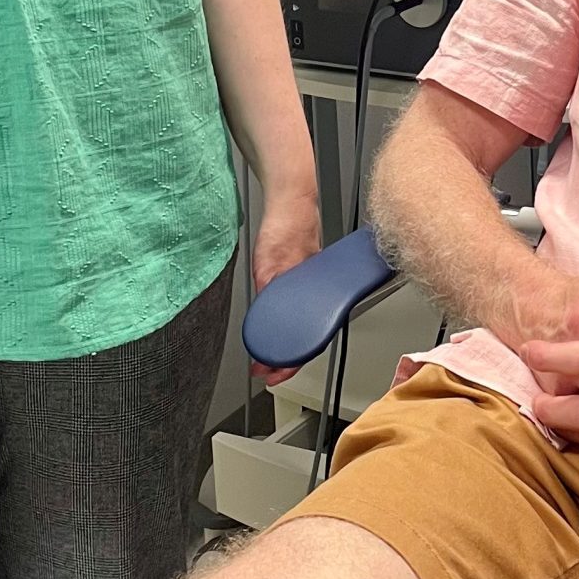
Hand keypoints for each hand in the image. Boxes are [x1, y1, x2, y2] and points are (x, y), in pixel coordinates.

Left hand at [249, 185, 324, 384]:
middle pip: (303, 340)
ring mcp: (307, 290)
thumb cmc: (288, 226)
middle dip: (284, 361)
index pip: (306, 342)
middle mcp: (314, 296)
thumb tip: (263, 309)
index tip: (273, 376)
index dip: (289, 364)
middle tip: (266, 373)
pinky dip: (283, 327)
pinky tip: (273, 330)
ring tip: (265, 359)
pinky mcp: (299, 282)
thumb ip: (269, 285)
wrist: (292, 203)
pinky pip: (294, 312)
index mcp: (315, 295)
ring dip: (283, 346)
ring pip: (299, 328)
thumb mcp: (270, 261)